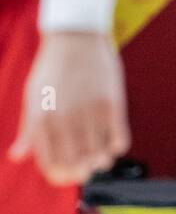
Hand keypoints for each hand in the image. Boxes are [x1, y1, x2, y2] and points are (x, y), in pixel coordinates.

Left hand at [7, 32, 129, 185]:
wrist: (76, 37)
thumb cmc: (52, 69)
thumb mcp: (34, 98)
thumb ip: (29, 131)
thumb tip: (17, 158)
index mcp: (41, 119)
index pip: (50, 163)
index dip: (60, 176)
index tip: (66, 175)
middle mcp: (64, 119)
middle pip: (77, 164)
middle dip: (82, 172)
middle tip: (86, 169)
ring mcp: (90, 112)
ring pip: (100, 157)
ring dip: (101, 162)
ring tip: (100, 157)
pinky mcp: (112, 105)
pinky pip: (120, 141)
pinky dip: (117, 147)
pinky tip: (112, 141)